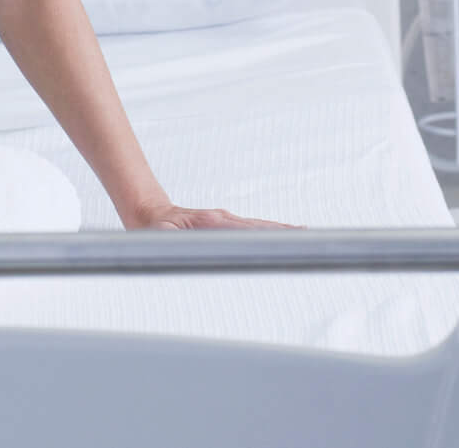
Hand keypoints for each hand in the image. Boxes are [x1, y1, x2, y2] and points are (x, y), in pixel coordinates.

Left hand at [125, 199, 296, 230]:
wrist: (149, 214)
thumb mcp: (159, 237)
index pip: (248, 229)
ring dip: (280, 231)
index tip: (289, 236)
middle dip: (284, 232)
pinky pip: (251, 229)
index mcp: (213, 222)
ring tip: (303, 235)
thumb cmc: (153, 229)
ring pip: (258, 226)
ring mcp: (225, 220)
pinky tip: (280, 236)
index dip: (269, 233)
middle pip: (260, 226)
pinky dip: (269, 232)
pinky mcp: (224, 225)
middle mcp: (223, 219)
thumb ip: (170, 241)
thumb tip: (179, 244)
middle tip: (309, 235)